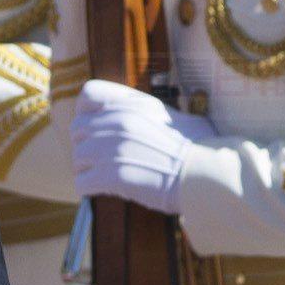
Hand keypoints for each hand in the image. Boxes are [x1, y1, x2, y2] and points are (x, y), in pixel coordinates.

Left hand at [71, 78, 208, 214]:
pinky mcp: (113, 176)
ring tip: (101, 178)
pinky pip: (82, 183)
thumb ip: (152, 114)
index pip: (89, 94)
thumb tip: (152, 120)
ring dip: (86, 169)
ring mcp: (114, 148)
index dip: (85, 111)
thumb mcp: (177, 117)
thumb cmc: (202, 148)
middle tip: (98, 160)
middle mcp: (119, 121)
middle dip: (85, 145)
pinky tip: (102, 191)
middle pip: (77, 129)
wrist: (207, 174)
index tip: (93, 127)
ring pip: (77, 157)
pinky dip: (89, 189)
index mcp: (134, 103)